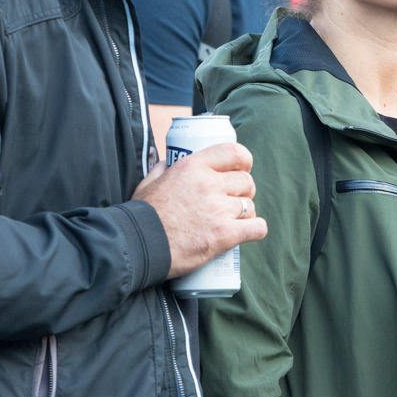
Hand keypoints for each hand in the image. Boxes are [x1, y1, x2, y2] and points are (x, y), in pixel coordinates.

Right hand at [133, 142, 267, 277]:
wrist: (138, 244)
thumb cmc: (142, 215)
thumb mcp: (149, 182)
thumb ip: (161, 168)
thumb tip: (167, 162)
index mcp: (193, 166)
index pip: (234, 152)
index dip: (243, 161)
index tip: (241, 169)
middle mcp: (209, 184)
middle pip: (246, 181)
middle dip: (244, 191)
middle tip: (234, 200)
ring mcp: (219, 210)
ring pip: (250, 205)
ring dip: (246, 212)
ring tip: (234, 219)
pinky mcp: (224, 235)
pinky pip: (257, 228)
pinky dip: (256, 229)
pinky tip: (249, 231)